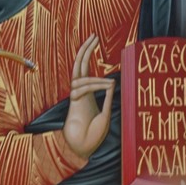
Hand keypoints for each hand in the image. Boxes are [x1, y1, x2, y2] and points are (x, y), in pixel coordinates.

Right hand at [62, 33, 114, 159]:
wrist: (81, 149)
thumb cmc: (93, 136)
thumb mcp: (106, 115)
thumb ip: (107, 99)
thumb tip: (112, 83)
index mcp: (88, 93)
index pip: (86, 69)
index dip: (89, 55)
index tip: (96, 42)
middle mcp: (80, 92)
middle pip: (80, 65)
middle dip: (86, 50)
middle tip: (93, 35)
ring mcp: (76, 96)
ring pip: (81, 76)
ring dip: (97, 77)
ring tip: (109, 82)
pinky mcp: (73, 102)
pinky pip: (82, 87)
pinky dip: (95, 84)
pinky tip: (106, 86)